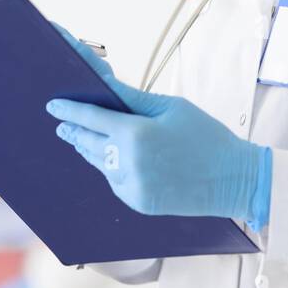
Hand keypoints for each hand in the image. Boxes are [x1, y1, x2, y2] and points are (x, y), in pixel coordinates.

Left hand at [46, 24, 270, 222]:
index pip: (91, 118)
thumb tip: (105, 84)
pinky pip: (114, 181)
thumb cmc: (206, 136)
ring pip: (99, 164)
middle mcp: (128, 163)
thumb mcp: (171, 108)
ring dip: (88, 150)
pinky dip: (109, 168)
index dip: (70, 110)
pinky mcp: (138, 203)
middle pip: (88, 143)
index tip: (54, 106)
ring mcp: (131, 187)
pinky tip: (107, 159)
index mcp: (136, 134)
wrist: (234, 179)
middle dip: (73, 131)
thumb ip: (133, 98)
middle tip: (61, 123)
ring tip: (79, 138)